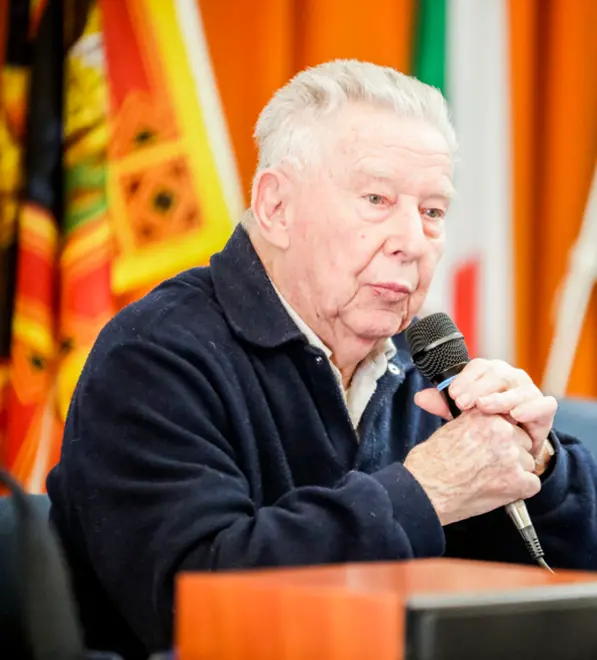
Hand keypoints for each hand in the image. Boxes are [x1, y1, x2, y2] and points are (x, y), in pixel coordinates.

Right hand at [404, 408, 540, 525]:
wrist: (424, 489)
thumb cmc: (430, 463)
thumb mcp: (451, 428)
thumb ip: (475, 423)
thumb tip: (487, 425)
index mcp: (484, 415)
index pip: (509, 420)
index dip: (502, 435)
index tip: (494, 445)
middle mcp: (501, 431)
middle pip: (522, 440)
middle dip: (511, 453)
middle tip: (489, 465)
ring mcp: (511, 456)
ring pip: (528, 462)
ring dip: (515, 471)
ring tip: (489, 479)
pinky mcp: (516, 481)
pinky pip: (532, 484)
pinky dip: (519, 490)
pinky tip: (498, 490)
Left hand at [414, 358, 557, 459]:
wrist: (514, 442)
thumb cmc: (486, 421)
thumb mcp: (463, 413)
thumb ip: (443, 404)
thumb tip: (419, 397)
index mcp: (490, 372)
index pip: (477, 367)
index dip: (464, 379)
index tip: (452, 394)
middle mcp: (510, 377)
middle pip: (496, 374)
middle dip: (477, 388)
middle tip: (462, 403)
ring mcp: (528, 390)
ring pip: (517, 388)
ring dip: (499, 398)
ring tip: (485, 407)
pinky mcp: (544, 407)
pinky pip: (541, 404)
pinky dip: (530, 408)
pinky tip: (516, 415)